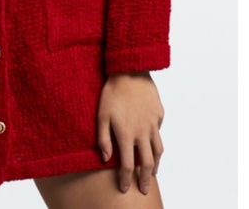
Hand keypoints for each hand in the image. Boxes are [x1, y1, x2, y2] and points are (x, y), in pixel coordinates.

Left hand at [97, 71, 164, 195]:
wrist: (130, 71)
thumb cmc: (111, 92)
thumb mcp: (101, 115)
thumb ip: (103, 138)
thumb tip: (105, 158)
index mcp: (126, 134)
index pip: (127, 165)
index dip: (125, 179)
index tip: (124, 188)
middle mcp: (142, 132)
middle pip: (147, 163)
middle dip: (145, 179)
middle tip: (144, 188)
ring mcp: (152, 123)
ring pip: (158, 149)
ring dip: (156, 164)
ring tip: (153, 171)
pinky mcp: (159, 114)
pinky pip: (158, 131)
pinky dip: (156, 141)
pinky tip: (152, 142)